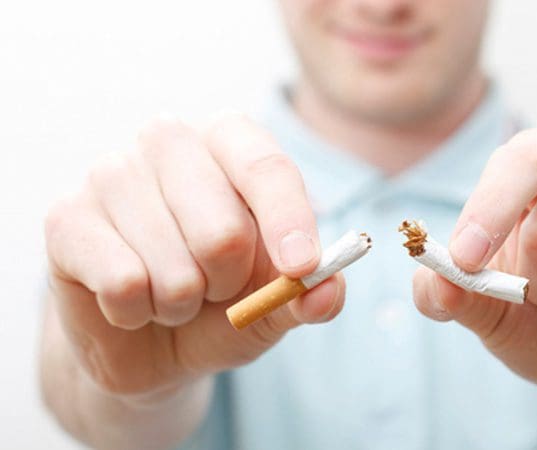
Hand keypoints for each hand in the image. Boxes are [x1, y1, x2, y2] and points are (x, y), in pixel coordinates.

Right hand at [44, 113, 344, 396]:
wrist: (151, 340)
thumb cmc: (223, 304)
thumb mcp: (276, 303)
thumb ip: (309, 295)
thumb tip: (326, 293)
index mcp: (231, 142)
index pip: (267, 168)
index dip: (289, 222)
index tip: (301, 268)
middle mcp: (169, 142)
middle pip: (224, 229)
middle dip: (229, 283)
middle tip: (215, 287)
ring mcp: (111, 174)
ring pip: (172, 266)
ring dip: (182, 304)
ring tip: (170, 294)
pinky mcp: (67, 218)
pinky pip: (121, 282)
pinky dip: (136, 313)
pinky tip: (129, 301)